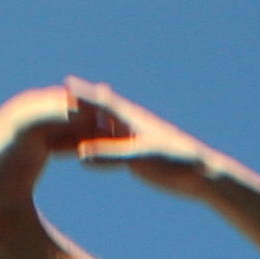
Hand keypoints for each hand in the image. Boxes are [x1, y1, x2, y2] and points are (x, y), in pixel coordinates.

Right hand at [62, 79, 221, 196]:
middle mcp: (129, 126)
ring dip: (81, 131)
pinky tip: (84, 153)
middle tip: (58, 96)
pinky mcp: (135, 156)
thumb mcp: (139, 157)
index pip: (101, 103)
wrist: (201, 175)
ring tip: (63, 128)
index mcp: (130, 120)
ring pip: (100, 134)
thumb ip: (110, 154)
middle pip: (97, 114)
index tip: (66, 84)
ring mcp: (131, 141)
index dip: (83, 94)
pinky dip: (93, 149)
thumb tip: (82, 153)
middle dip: (78, 107)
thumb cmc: (174, 161)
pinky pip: (107, 151)